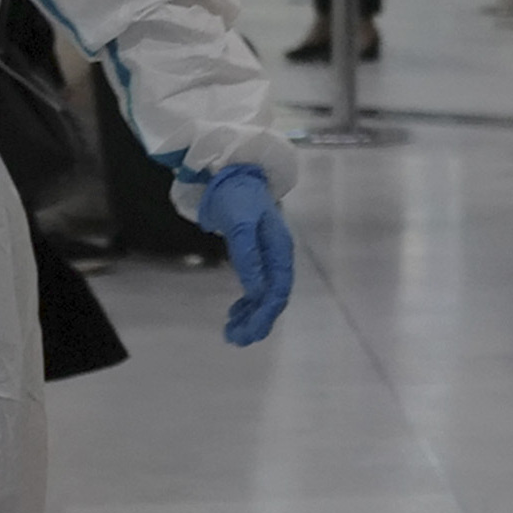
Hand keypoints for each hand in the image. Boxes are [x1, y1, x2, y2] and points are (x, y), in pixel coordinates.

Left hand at [201, 163, 293, 346]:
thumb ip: (248, 257)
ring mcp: (267, 257)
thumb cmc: (237, 196)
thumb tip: (255, 291)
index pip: (278, 291)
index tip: (248, 332)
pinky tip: (235, 313)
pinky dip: (246, 304)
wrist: (232, 173)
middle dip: (256, 321)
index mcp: (279, 251)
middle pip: (273, 298)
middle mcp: (277, 257)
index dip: (265, 314)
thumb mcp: (241, 224)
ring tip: (232, 333)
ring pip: (264, 296)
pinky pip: (255, 287)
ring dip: (250, 316)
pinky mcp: (255, 256)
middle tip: (235, 339)